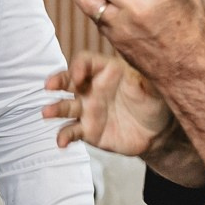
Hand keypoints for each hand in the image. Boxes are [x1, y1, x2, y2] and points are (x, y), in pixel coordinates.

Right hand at [45, 52, 172, 156]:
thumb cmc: (156, 103)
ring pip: (65, 106)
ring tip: (46, 113)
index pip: (85, 61)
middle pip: (68, 80)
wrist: (158, 133)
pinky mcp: (88, 130)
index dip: (78, 66)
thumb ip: (144, 80)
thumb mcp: (155, 88)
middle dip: (57, 81)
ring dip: (54, 109)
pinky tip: (61, 142)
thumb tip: (138, 74)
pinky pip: (71, 131)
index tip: (78, 76)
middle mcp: (92, 88)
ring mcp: (88, 110)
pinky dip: (64, 136)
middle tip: (49, 86)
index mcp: (107, 71)